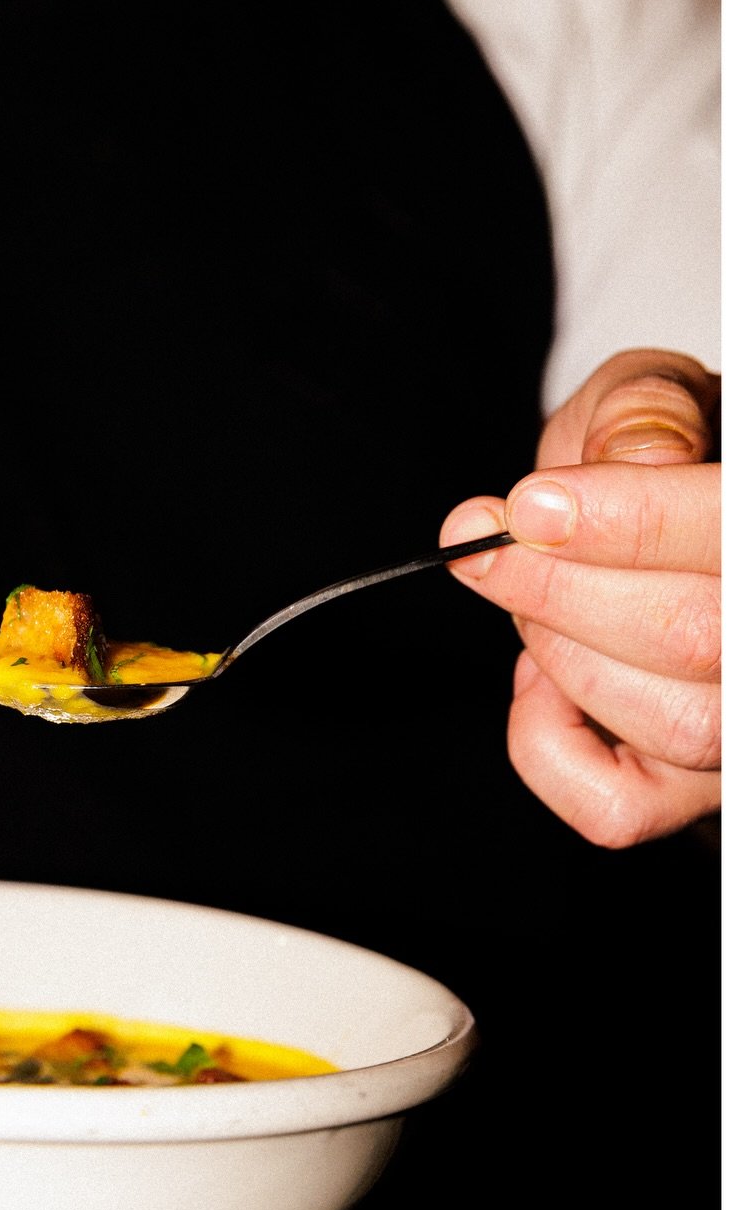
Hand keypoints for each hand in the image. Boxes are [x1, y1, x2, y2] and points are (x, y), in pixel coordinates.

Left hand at [441, 350, 719, 846]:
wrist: (657, 510)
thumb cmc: (660, 455)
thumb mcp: (650, 399)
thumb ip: (643, 412)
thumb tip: (628, 458)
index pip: (724, 537)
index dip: (621, 523)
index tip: (525, 506)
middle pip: (688, 637)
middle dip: (559, 590)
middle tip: (492, 547)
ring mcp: (738, 731)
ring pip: (665, 723)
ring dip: (560, 655)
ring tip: (531, 599)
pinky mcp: (688, 791)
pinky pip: (615, 810)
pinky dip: (547, 744)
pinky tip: (540, 678)